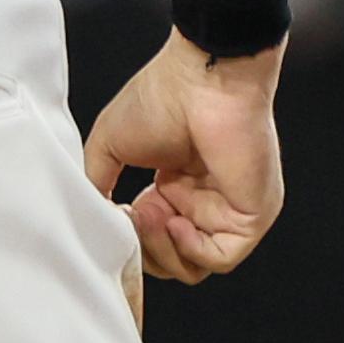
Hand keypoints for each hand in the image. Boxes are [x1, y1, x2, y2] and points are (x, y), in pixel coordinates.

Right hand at [83, 30, 283, 281]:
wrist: (203, 77)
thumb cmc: (162, 97)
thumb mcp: (109, 146)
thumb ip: (97, 187)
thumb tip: (91, 221)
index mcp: (175, 187)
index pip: (152, 240)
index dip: (130, 238)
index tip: (115, 214)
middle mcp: (203, 201)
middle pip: (171, 261)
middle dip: (143, 249)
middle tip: (130, 216)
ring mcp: (229, 210)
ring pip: (193, 266)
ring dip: (162, 251)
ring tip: (150, 215)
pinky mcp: (252, 215)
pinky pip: (222, 257)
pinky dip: (192, 249)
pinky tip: (176, 220)